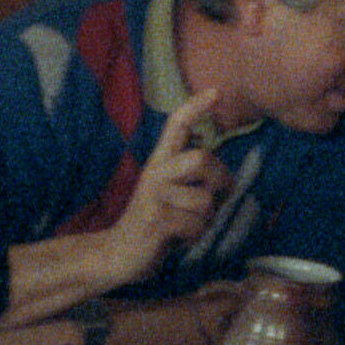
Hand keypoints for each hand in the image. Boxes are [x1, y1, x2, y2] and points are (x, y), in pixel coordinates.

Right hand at [119, 90, 245, 260]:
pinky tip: (178, 238)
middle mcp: (155, 174)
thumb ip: (190, 177)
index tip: (215, 91)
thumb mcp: (169, 192)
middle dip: (220, 178)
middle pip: (201, 159)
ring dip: (206, 219)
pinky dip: (195, 236)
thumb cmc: (153, 221)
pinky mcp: (157, 220)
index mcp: (158, 162)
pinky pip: (197, 226)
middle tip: (219, 193)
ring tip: (188, 224)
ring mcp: (155, 197)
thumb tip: (226, 175)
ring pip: (205, 201)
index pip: (175, 126)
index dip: (195, 107)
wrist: (118, 253)